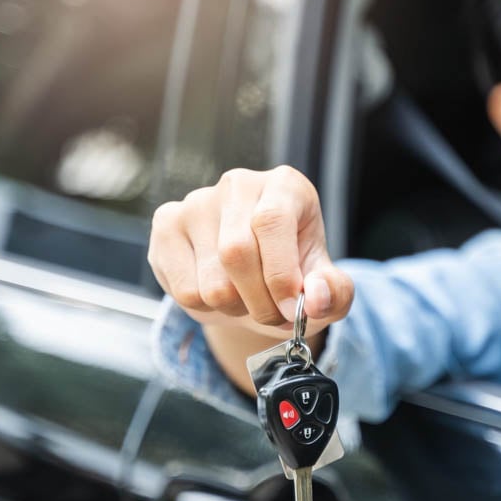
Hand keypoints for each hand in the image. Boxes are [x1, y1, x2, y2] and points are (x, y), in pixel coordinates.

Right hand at [147, 166, 353, 341]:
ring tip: (246, 299)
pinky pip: (184, 290)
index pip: (272, 221)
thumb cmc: (292, 273)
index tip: (291, 309)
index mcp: (285, 186)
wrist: (252, 279)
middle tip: (274, 315)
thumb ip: (335, 293)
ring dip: (234, 308)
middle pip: (236, 252)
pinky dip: (206, 308)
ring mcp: (196, 202)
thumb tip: (315, 299)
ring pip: (211, 281)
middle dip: (260, 302)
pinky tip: (217, 290)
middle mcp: (238, 184)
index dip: (281, 274)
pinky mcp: (166, 225)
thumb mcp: (325, 286)